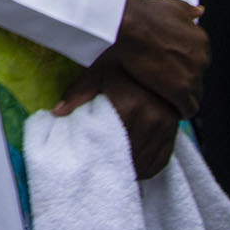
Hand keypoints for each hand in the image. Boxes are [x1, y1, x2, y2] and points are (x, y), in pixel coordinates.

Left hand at [57, 64, 179, 179]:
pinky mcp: (173, 132)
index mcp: (129, 105)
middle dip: (114, 164)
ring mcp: (164, 128)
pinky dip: (148, 168)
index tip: (88, 162)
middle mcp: (150, 119)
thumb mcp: (98, 73)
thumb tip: (57, 112)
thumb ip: (78, 93)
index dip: (99, 154)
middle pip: (129, 154)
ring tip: (114, 172)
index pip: (111, 140)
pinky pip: (161, 160)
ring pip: (145, 161)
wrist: (161, 58)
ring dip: (130, 169)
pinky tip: (135, 170)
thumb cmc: (125, 65)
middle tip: (99, 171)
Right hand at [106, 0, 207, 117]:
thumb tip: (200, 10)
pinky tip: (168, 107)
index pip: (198, 60)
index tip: (172, 68)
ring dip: (181, 95)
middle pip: (197, 77)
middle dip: (183, 80)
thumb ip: (188, 10)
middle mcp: (201, 57)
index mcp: (199, 39)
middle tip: (164, 81)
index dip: (184, 66)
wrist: (125, 23)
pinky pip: (188, 108)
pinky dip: (179, 109)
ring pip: (193, 93)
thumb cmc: (141, 13)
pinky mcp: (180, 90)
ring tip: (163, 96)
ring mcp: (192, 74)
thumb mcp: (170, 5)